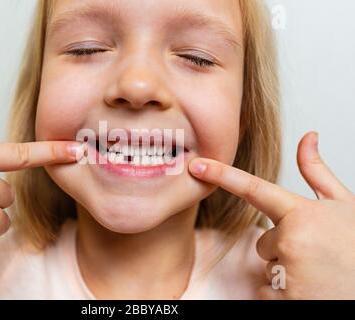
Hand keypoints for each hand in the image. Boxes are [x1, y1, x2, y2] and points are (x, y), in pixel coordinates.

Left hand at [189, 132, 354, 298]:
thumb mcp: (343, 205)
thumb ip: (317, 172)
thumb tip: (308, 137)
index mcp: (302, 213)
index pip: (253, 189)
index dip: (221, 175)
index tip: (196, 165)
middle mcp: (290, 240)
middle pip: (262, 242)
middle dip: (283, 247)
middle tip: (315, 254)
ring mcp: (287, 272)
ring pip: (266, 266)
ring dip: (285, 270)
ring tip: (316, 272)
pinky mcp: (284, 299)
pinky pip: (267, 291)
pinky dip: (284, 292)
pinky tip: (310, 288)